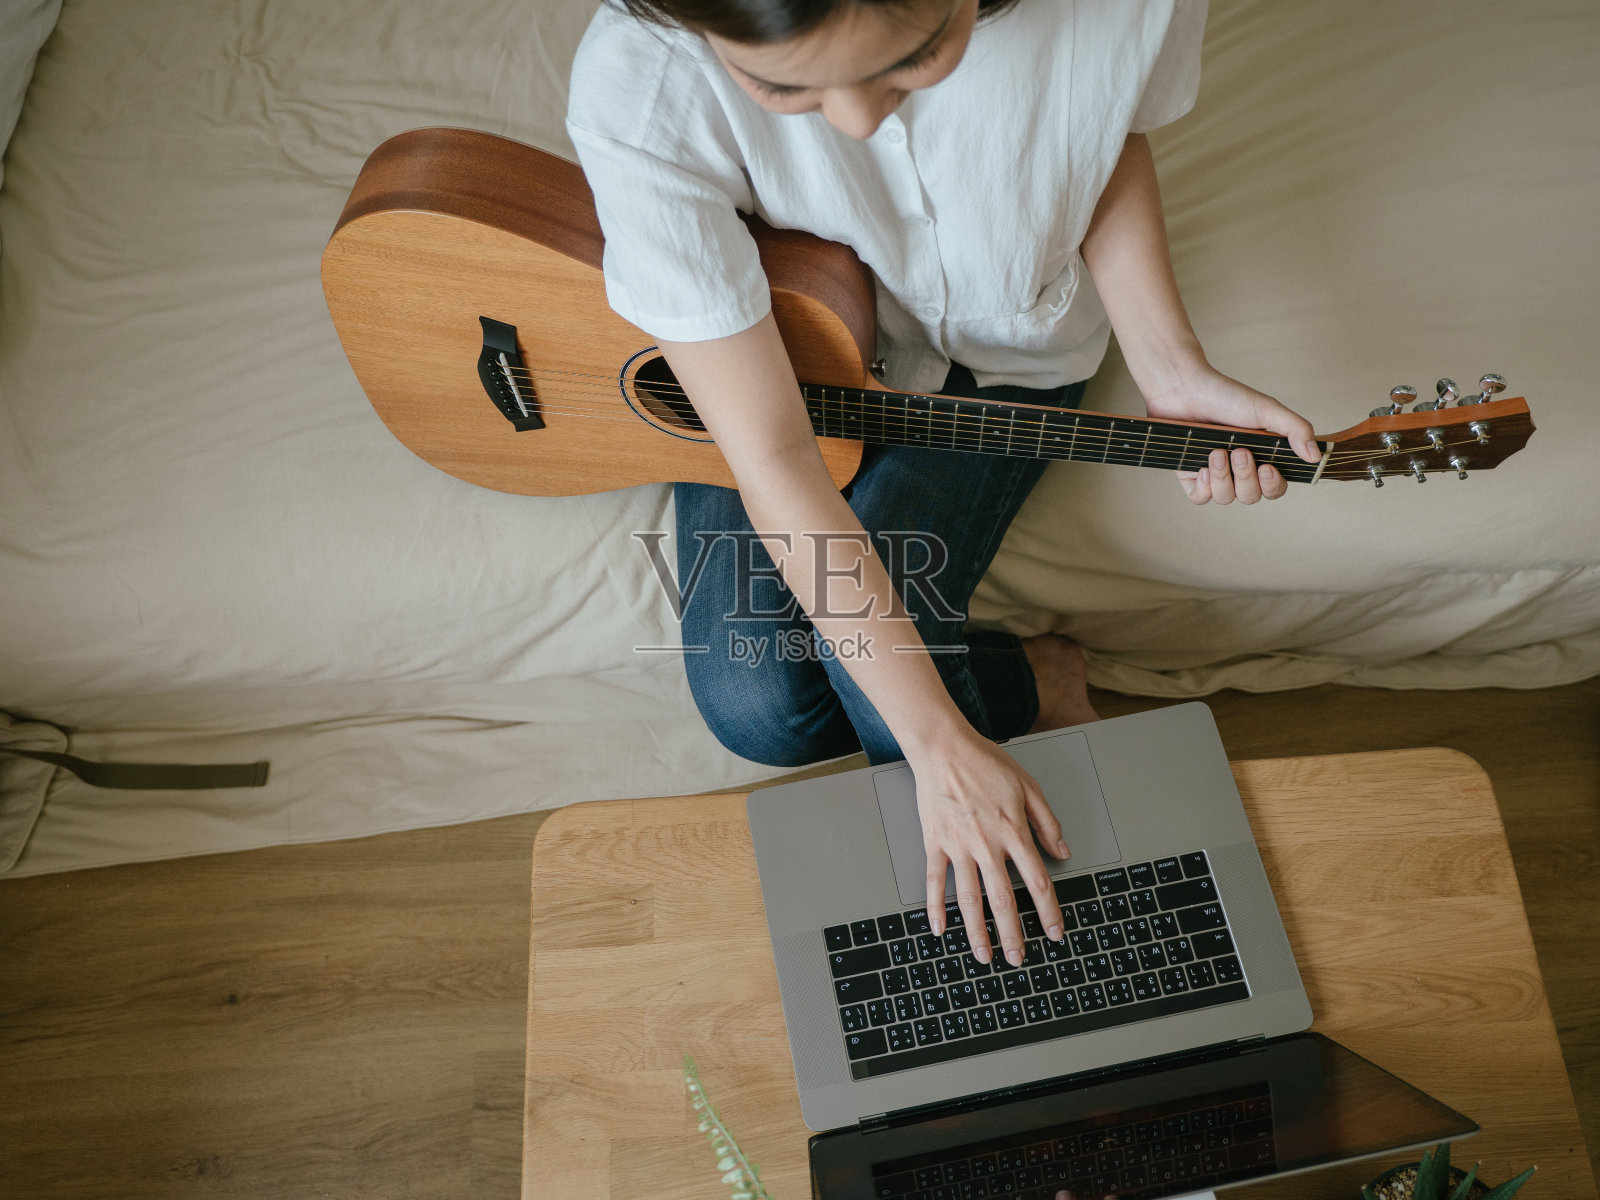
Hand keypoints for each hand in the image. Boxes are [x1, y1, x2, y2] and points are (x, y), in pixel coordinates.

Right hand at [914, 727, 1069, 965]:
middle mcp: (987, 844)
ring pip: (970, 898)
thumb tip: (1063, 851)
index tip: (1054, 932)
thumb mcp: (1028, 786)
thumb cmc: (985, 762)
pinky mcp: (935, 843)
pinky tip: (940, 929)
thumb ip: (1047, 822)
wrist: (944, 748)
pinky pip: (935, 881)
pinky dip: (936, 907)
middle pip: (1003, 899)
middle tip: (1017, 958)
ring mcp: (959, 846)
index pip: (1037, 880)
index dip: (1048, 910)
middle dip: (1012, 933)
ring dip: (977, 931)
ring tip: (984, 955)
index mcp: (1014, 831)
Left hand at [1142, 362, 1319, 504]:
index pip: (1275, 488)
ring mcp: (1214, 473)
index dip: (1273, 485)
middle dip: (1246, 478)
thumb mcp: (1266, 409)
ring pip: (1225, 498)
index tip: (1268, 467)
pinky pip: (1200, 498)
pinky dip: (1203, 487)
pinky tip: (1201, 466)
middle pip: (1251, 496)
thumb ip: (1294, 429)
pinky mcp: (1189, 475)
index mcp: (1261, 456)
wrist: (1183, 386)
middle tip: (1240, 451)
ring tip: (1216, 451)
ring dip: (1222, 477)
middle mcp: (1238, 469)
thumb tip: (1315, 456)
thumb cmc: (1225, 395)